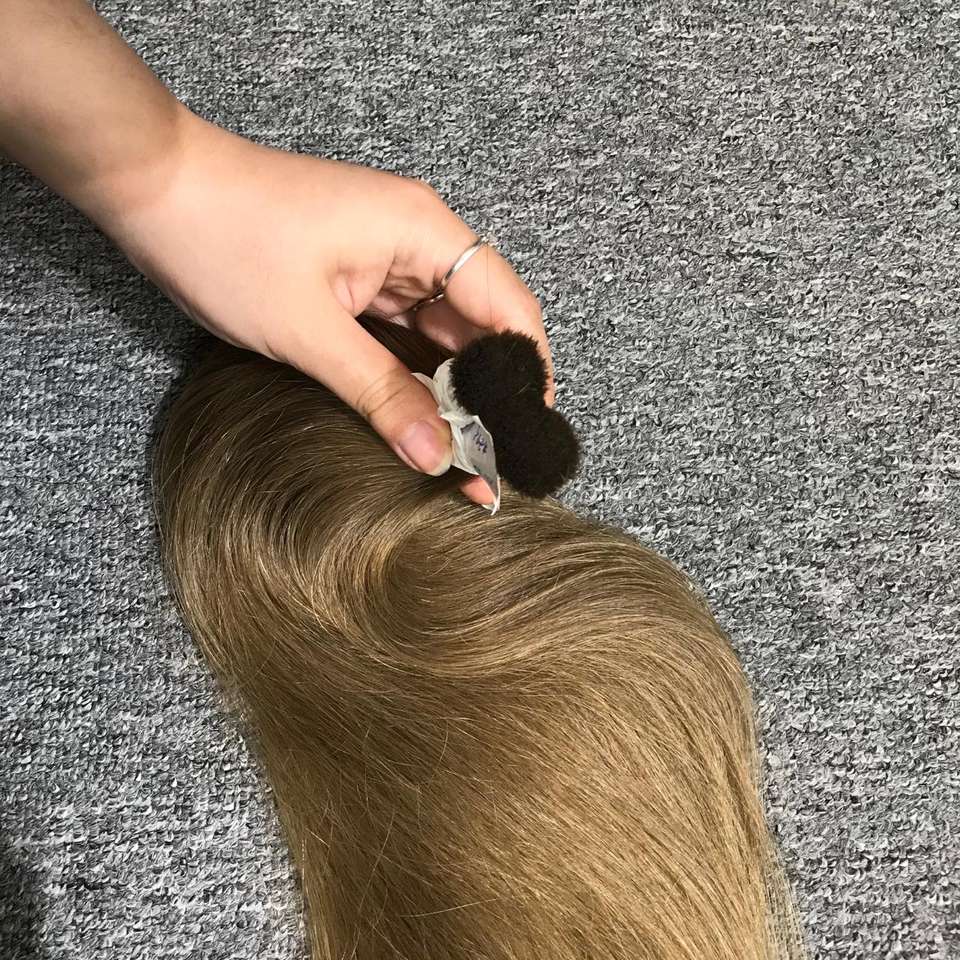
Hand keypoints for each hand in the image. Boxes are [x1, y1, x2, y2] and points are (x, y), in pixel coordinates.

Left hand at [100, 109, 553, 504]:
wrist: (154, 191)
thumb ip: (381, 393)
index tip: (527, 436)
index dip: (527, 374)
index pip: (509, 308)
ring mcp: (390, 258)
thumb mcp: (309, 331)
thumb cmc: (226, 239)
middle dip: (489, 393)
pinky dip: (415, 374)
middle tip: (491, 460)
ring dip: (452, 389)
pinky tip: (420, 417)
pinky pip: (407, 331)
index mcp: (424, 232)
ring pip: (444, 334)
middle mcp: (419, 241)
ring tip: (461, 450)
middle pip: (481, 325)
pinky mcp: (361, 276)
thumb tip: (436, 454)